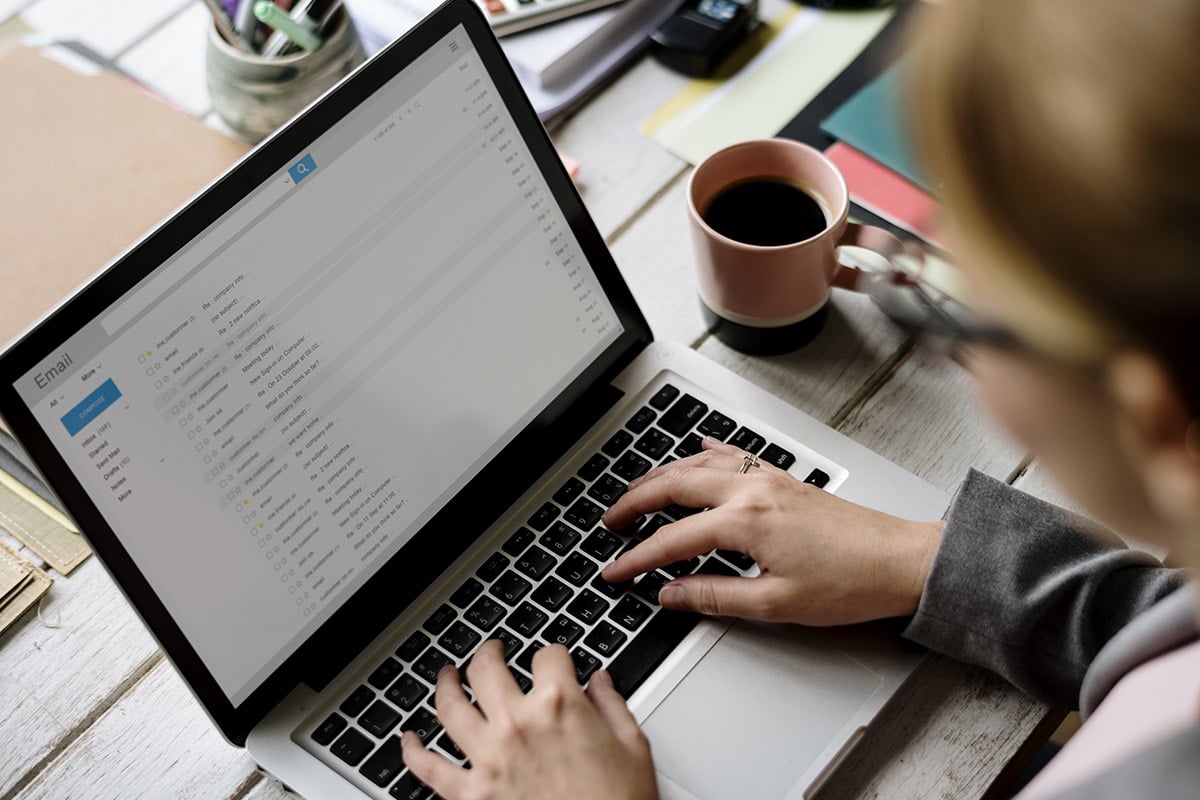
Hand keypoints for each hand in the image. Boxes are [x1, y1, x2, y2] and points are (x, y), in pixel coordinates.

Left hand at [401, 640, 658, 799]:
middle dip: (488, 652)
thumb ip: (612, 705)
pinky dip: (412, 752)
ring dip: (445, 685)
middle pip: (486, 669)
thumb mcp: (633, 747)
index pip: (548, 656)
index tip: (554, 660)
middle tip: (491, 651)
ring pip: (450, 707)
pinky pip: (428, 769)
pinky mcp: (471, 795)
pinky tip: (408, 740)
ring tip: (447, 676)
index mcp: (560, 706)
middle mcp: (518, 724)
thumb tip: (601, 682)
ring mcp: (489, 759)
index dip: (553, 655)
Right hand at [600, 438, 942, 625]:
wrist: (902, 562)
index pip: (672, 540)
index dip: (637, 558)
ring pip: (698, 463)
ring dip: (661, 475)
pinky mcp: (784, 479)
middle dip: (634, 501)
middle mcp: (752, 490)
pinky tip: (696, 451)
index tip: (615, 571)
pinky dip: (704, 453)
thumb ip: (714, 596)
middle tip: (610, 521)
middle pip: (674, 485)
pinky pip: (732, 455)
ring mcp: (769, 479)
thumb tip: (671, 594)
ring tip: (636, 491)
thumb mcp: (775, 604)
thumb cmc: (851, 583)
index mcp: (745, 522)